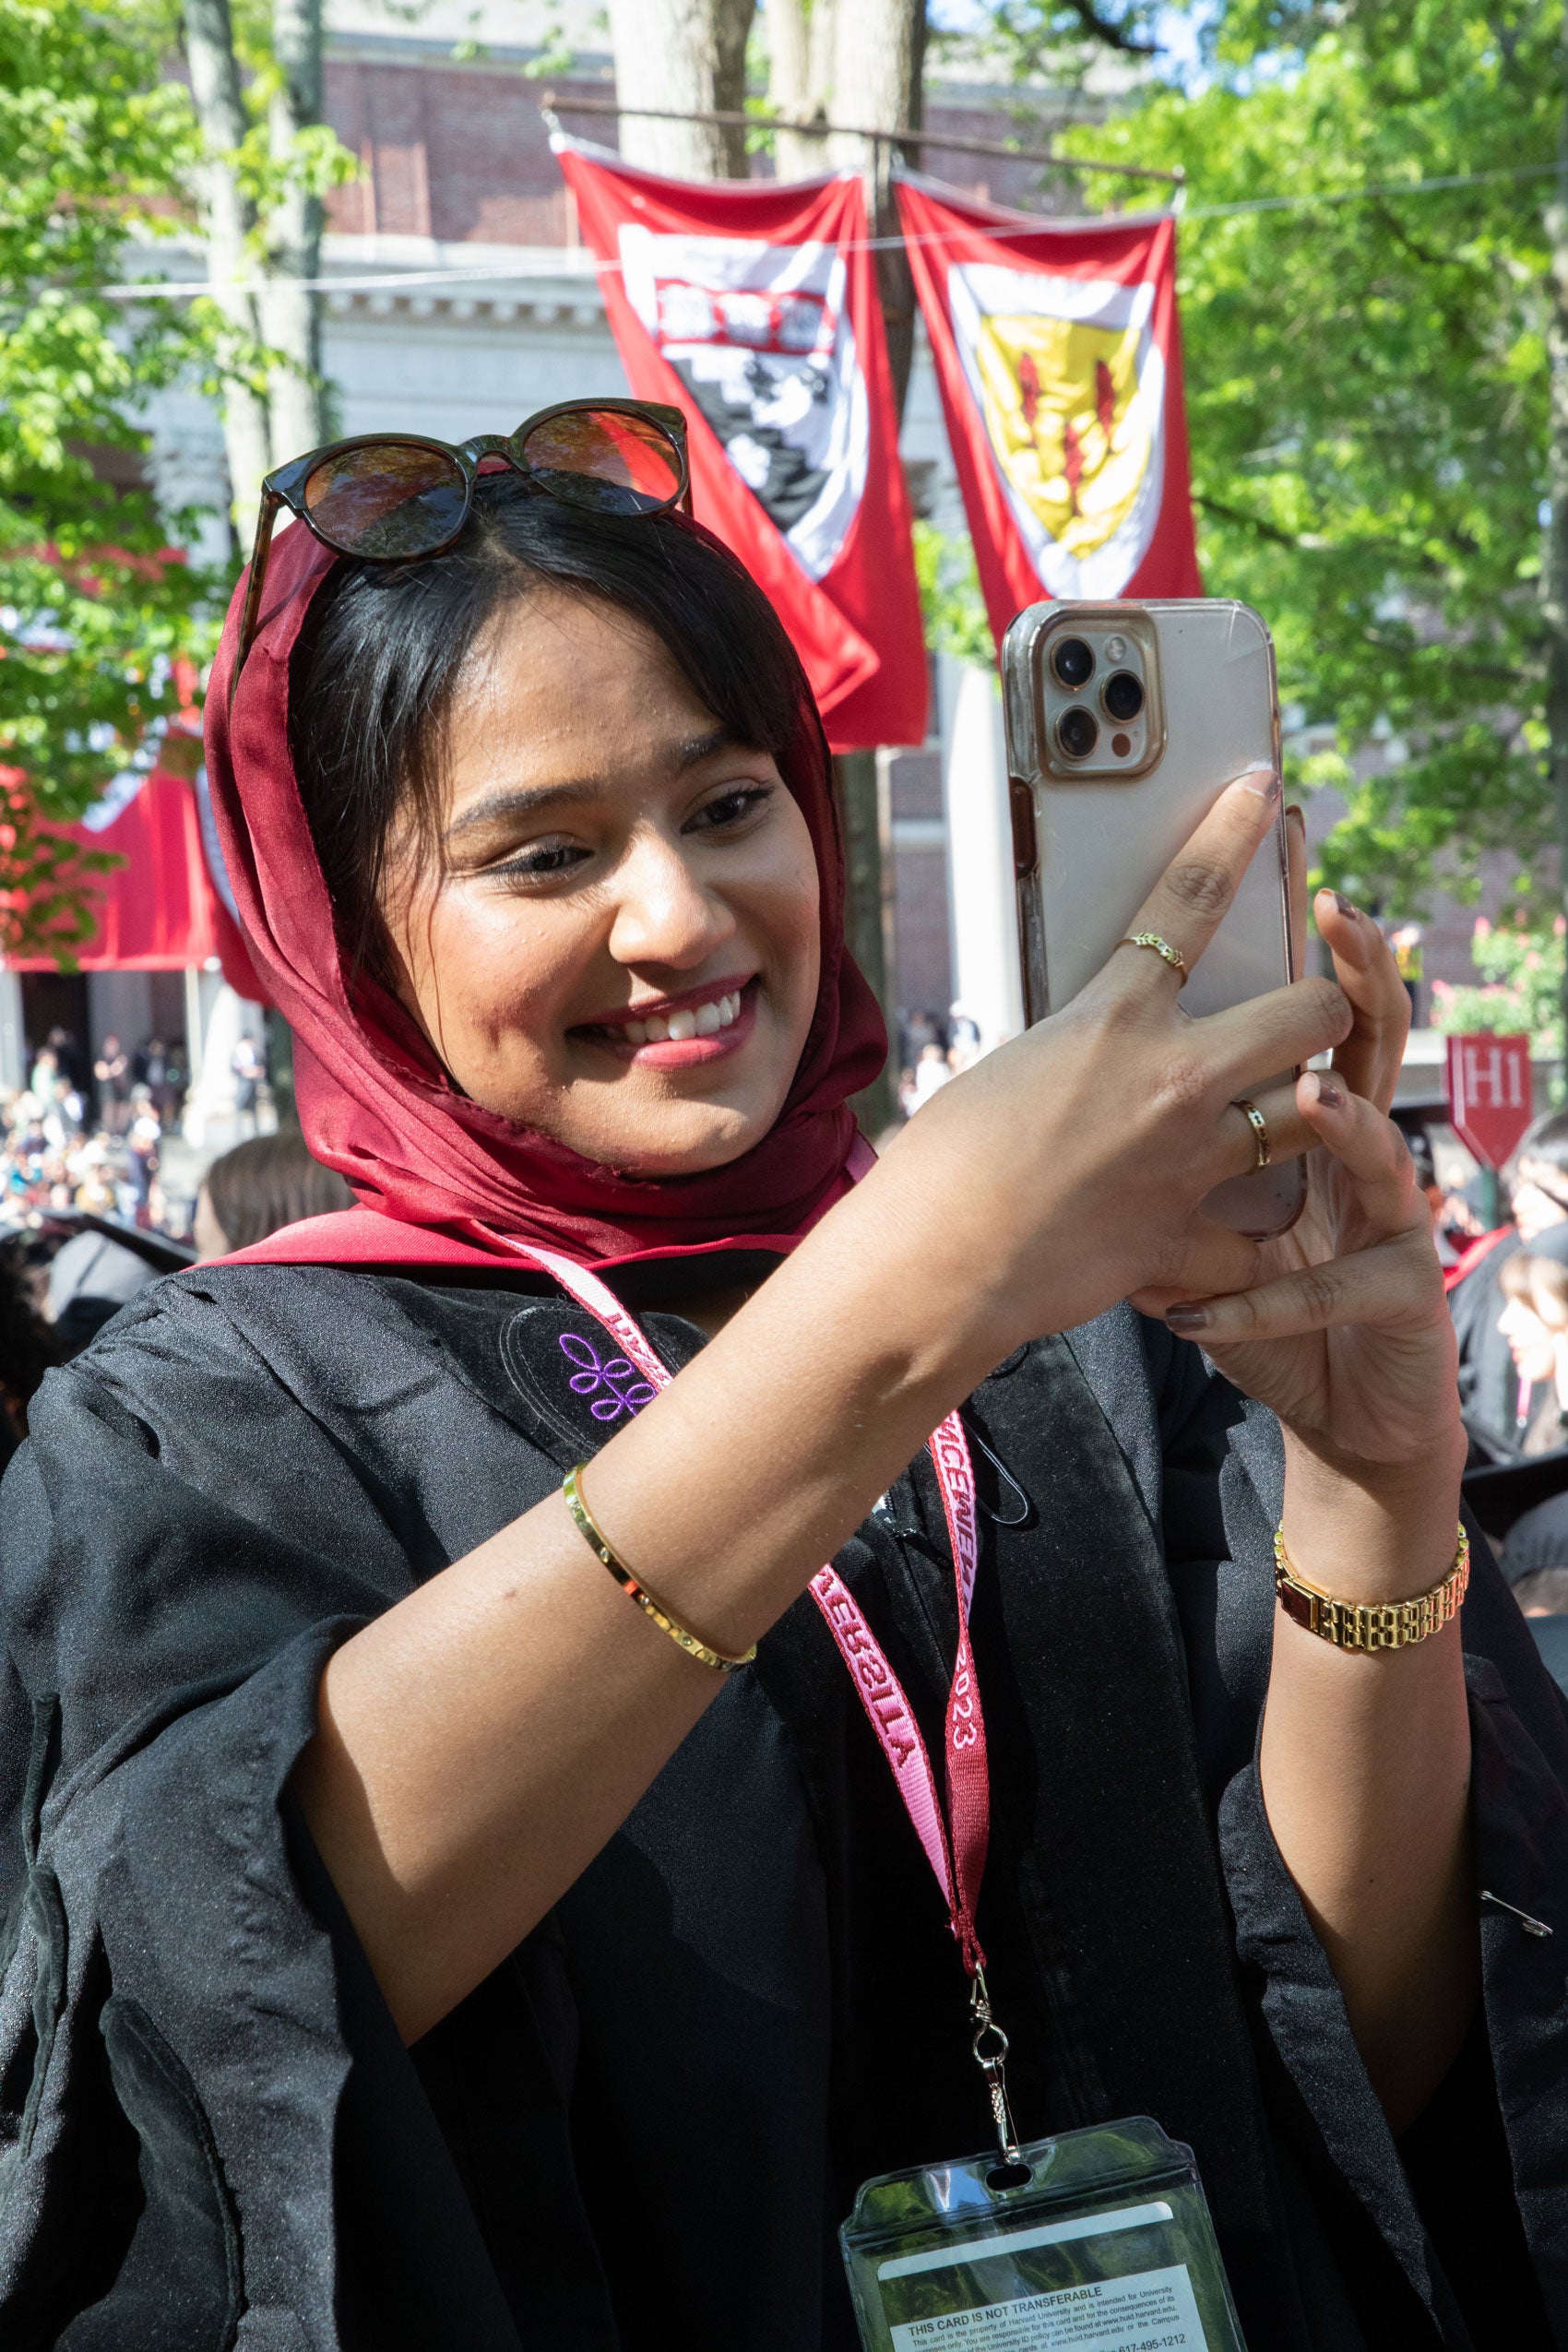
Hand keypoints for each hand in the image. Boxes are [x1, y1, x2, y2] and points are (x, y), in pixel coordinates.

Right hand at [874, 774, 1355, 1361]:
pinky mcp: (1187, 1240)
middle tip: (1310, 1019)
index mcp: (1113, 1020)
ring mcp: (1190, 1163)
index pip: (1189, 899)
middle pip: (1311, 1013)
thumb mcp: (1011, 1065)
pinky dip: (1243, 1244)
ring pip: (1312, 1116)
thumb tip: (1103, 1042)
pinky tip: (1224, 1242)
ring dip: (1307, 1116)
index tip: (1261, 792)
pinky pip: (1252, 1240)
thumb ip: (1082, 1043)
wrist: (929, 1266)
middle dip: (1327, 1009)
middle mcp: (1171, 1081)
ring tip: (1289, 1122)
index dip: (1233, 834)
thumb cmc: (941, 1162)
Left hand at [1133, 813, 1458, 1477]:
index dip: (1302, 926)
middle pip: (1367, 1048)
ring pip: (1378, 1154)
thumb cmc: (1265, 1305)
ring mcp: (1390, 1222)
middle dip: (1356, 985)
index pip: (1308, 1000)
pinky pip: (1336, 1288)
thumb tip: (1060, 1066)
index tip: (1276, 825)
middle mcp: (1357, 1156)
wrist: (1346, 1405)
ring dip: (1345, 1124)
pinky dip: (1267, 1302)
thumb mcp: (1186, 1215)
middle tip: (1339, 921)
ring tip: (1314, 1097)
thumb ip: (1161, 1145)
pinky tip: (1201, 1315)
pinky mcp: (1400, 1296)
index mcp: (1307, 1121)